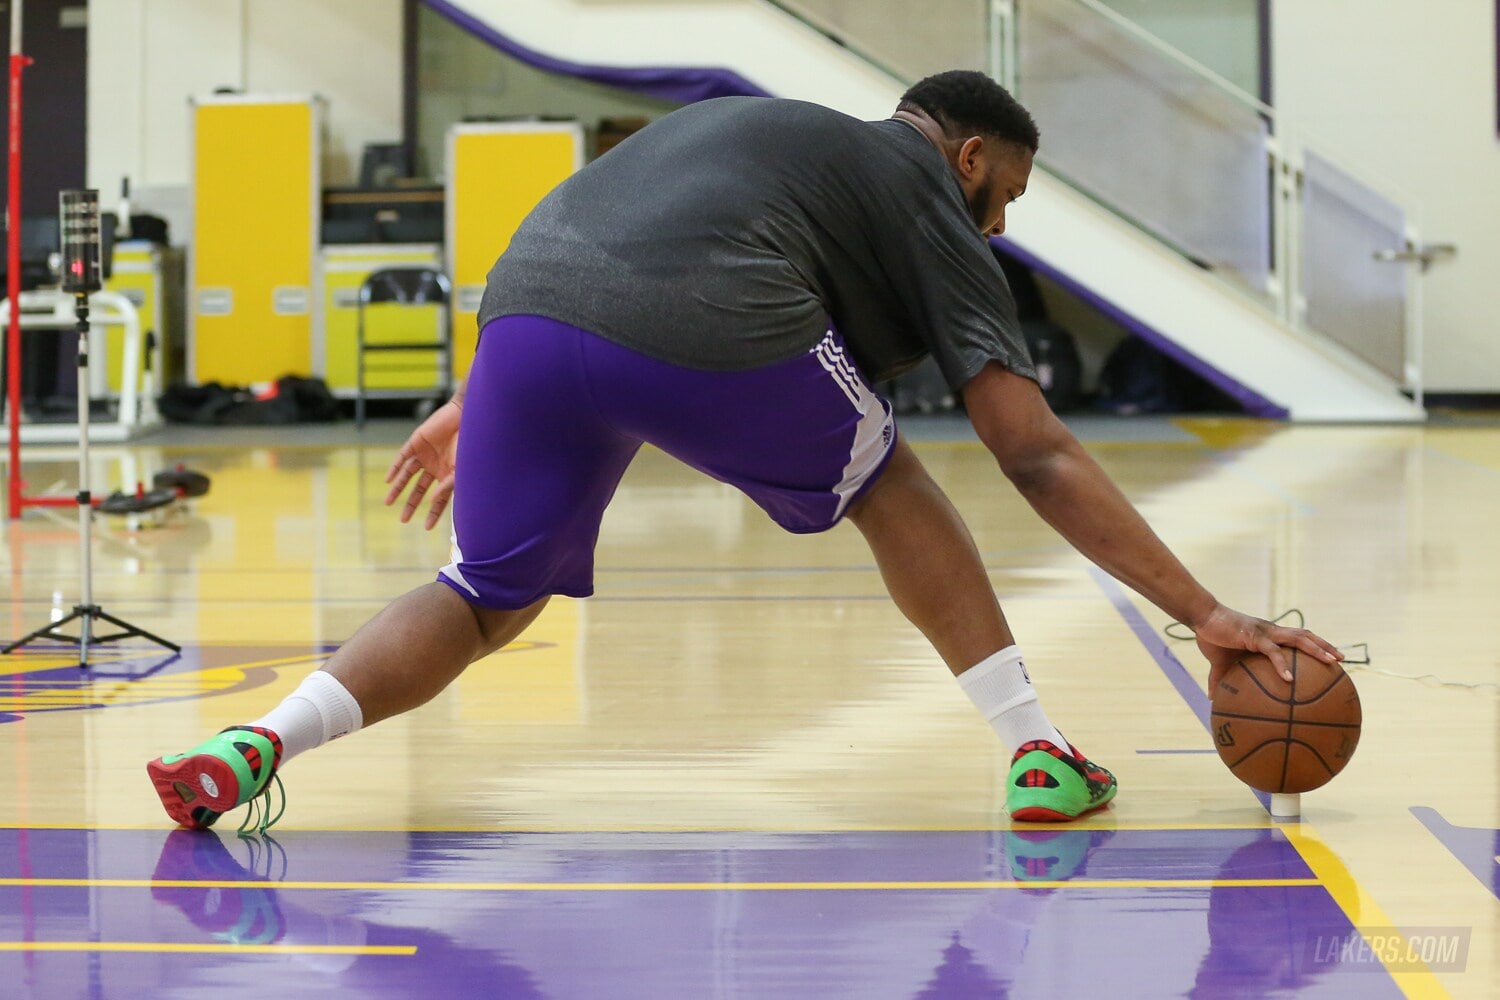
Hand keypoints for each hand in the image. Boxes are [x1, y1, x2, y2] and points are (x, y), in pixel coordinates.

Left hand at [385, 399, 460, 529]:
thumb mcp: (461, 469)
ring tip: (389, 502)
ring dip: (398, 488)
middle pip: (420, 490)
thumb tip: (433, 500)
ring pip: (408, 476)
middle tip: (404, 520)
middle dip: (412, 504)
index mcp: (448, 475)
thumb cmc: (469, 445)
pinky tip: (388, 480)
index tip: (427, 527)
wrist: (465, 418)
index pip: (439, 499)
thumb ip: (448, 484)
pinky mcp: (416, 443)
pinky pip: (402, 458)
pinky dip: (395, 469)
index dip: (434, 513)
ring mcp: (425, 455)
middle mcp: (435, 467)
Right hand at [1193, 603, 1343, 694]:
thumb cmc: (1212, 636)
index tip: (1329, 658)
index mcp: (1267, 635)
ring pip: (1298, 638)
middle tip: (1342, 659)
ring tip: (1332, 661)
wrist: (1201, 617)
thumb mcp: (1218, 663)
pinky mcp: (1254, 637)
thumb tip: (1212, 700)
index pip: (1297, 638)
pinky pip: (1272, 652)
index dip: (1314, 645)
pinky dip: (1282, 665)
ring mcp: (1265, 632)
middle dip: (1325, 646)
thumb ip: (1219, 680)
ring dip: (1317, 649)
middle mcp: (1272, 631)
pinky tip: (1289, 679)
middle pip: (1305, 635)